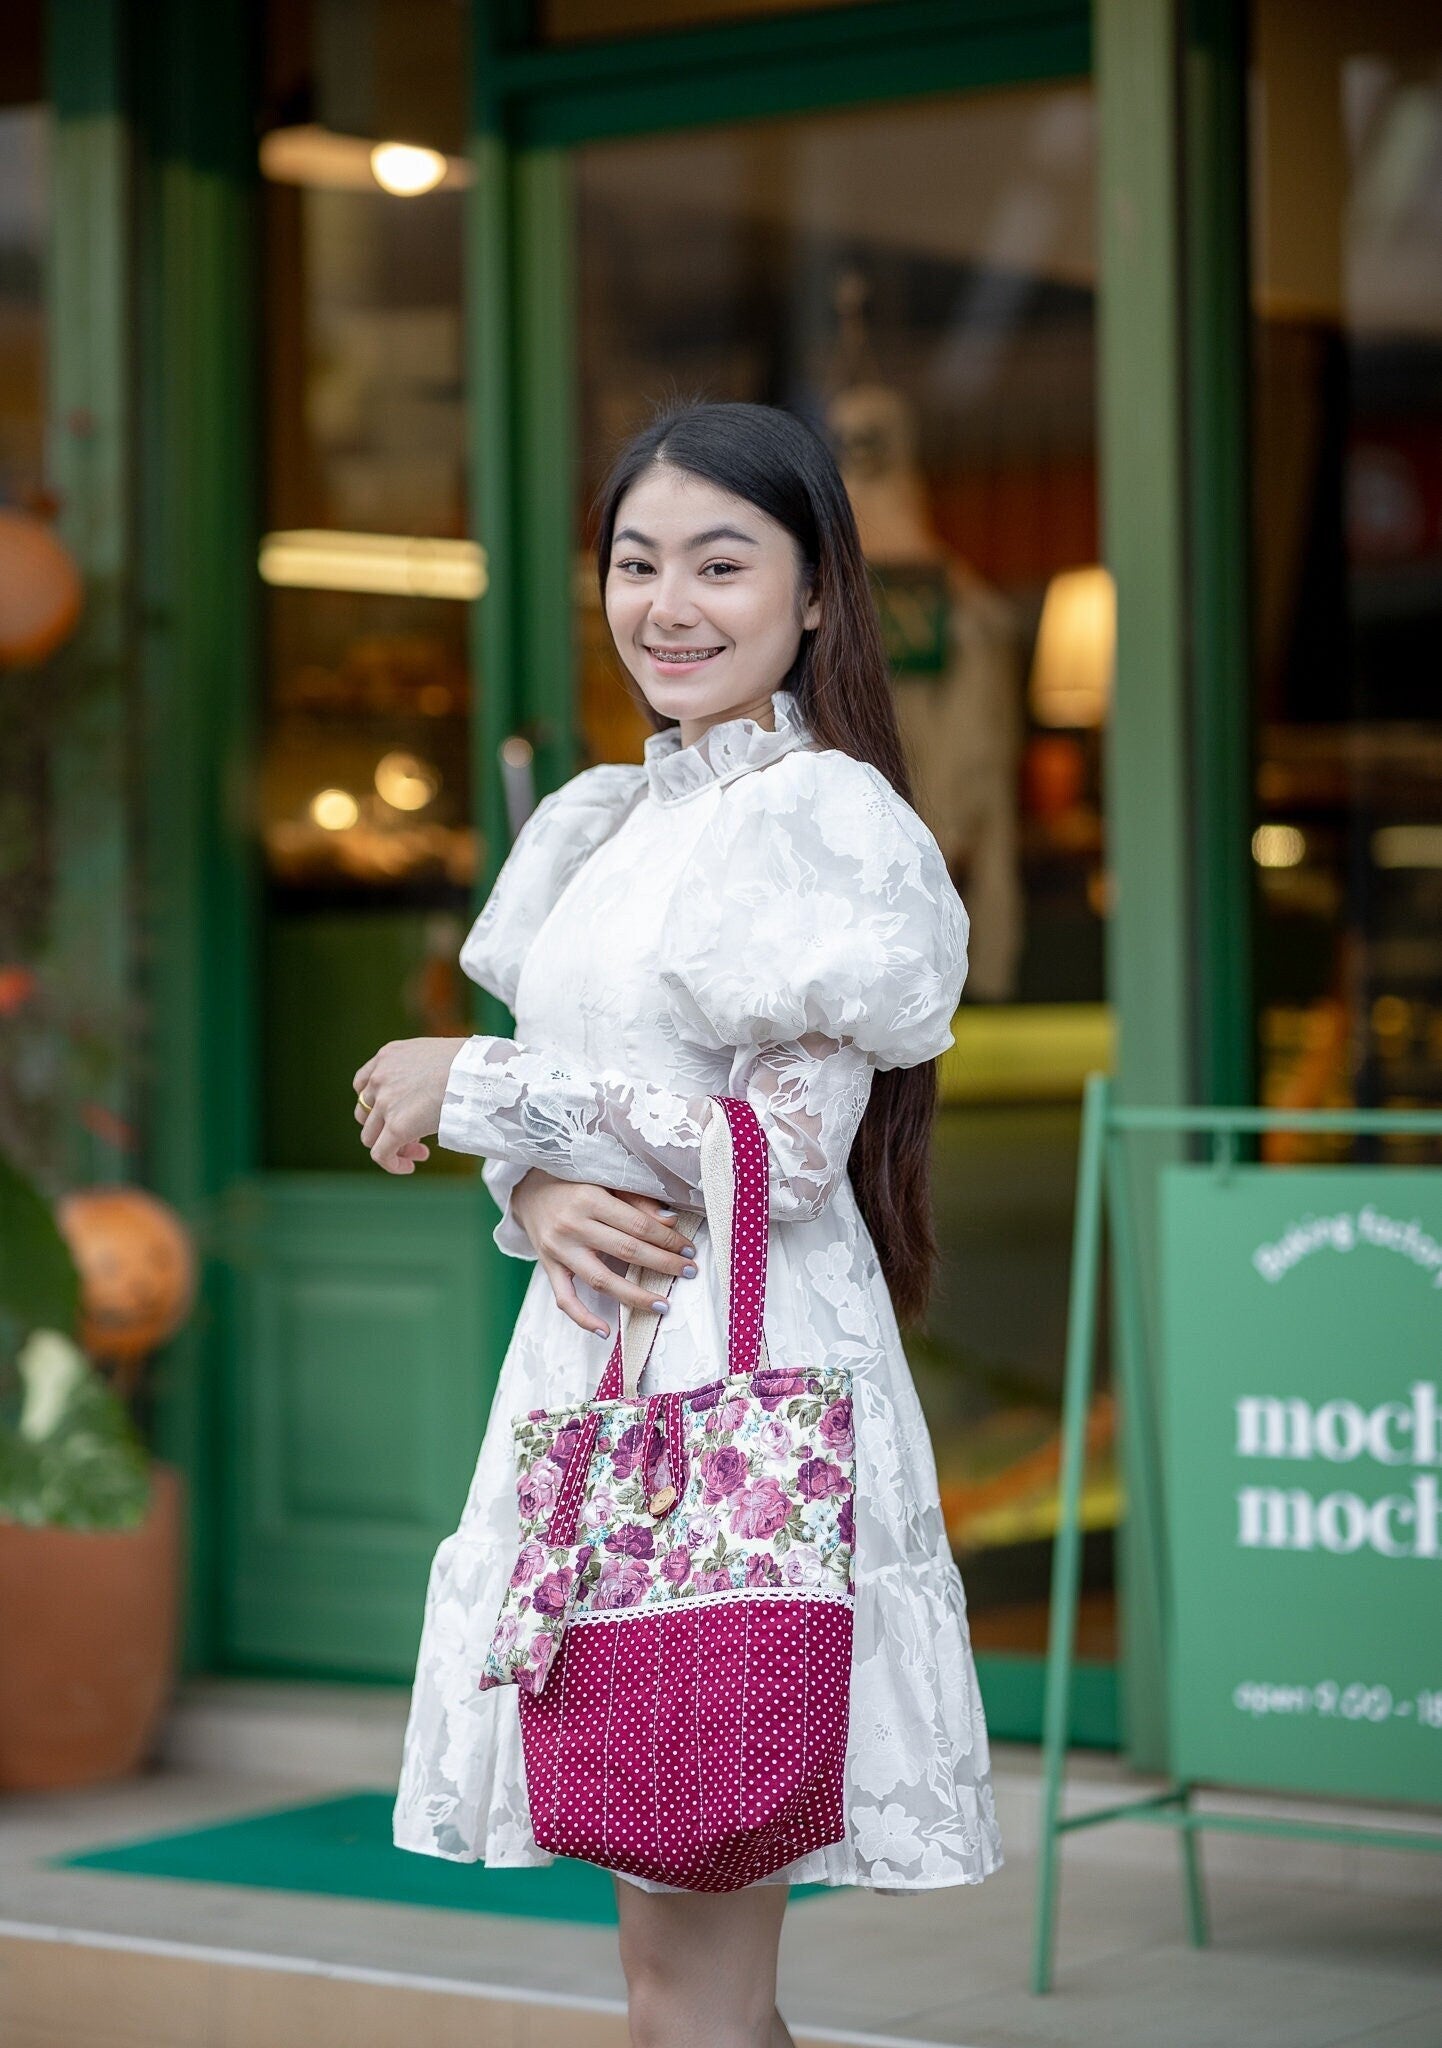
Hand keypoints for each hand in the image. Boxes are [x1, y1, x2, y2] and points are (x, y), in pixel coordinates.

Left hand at [352, 1037, 465, 1173]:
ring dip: (392, 1146)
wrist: (479, 1071)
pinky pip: (381, 1154)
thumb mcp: (436, 1055)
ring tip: (419, 1151)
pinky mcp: (396, 1126)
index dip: (380, 1106)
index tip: (404, 1114)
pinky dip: (392, 1164)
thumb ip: (421, 1071)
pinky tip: (409, 1167)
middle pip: (366, 1113)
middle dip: (386, 1127)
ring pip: (371, 1136)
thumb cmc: (473, 1063)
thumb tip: (432, 1091)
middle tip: (414, 1136)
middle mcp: (380, 1076)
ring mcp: (385, 1102)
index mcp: (388, 1055)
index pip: (365, 1085)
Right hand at [510, 1169, 698, 1338]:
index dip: (668, 1239)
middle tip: (689, 1272)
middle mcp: (572, 1226)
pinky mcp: (548, 1267)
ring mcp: (558, 1250)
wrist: (527, 1188)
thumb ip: (636, 1200)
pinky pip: (565, 1298)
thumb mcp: (603, 1179)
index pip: (638, 1225)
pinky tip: (606, 1331)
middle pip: (626, 1251)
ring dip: (635, 1296)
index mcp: (590, 1198)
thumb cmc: (573, 1181)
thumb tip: (670, 1221)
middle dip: (663, 1264)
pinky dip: (583, 1318)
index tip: (688, 1249)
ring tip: (663, 1306)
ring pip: (601, 1280)